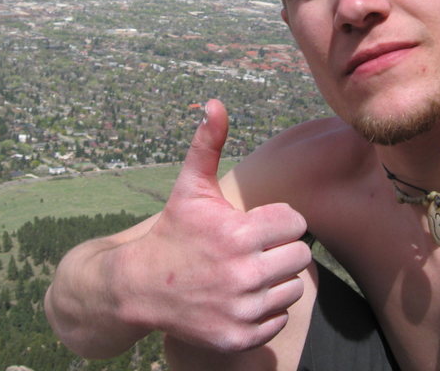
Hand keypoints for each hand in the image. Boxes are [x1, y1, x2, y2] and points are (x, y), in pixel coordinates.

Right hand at [142, 99, 310, 350]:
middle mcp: (243, 274)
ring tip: (248, 271)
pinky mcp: (239, 337)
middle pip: (300, 255)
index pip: (296, 223)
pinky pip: (279, 318)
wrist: (139, 288)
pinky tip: (242, 296)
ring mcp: (242, 309)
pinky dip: (266, 309)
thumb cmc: (173, 231)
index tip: (255, 224)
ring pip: (293, 287)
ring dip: (276, 279)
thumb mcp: (190, 187)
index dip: (277, 220)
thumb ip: (208, 144)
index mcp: (239, 233)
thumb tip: (215, 103)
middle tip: (254, 248)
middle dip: (280, 248)